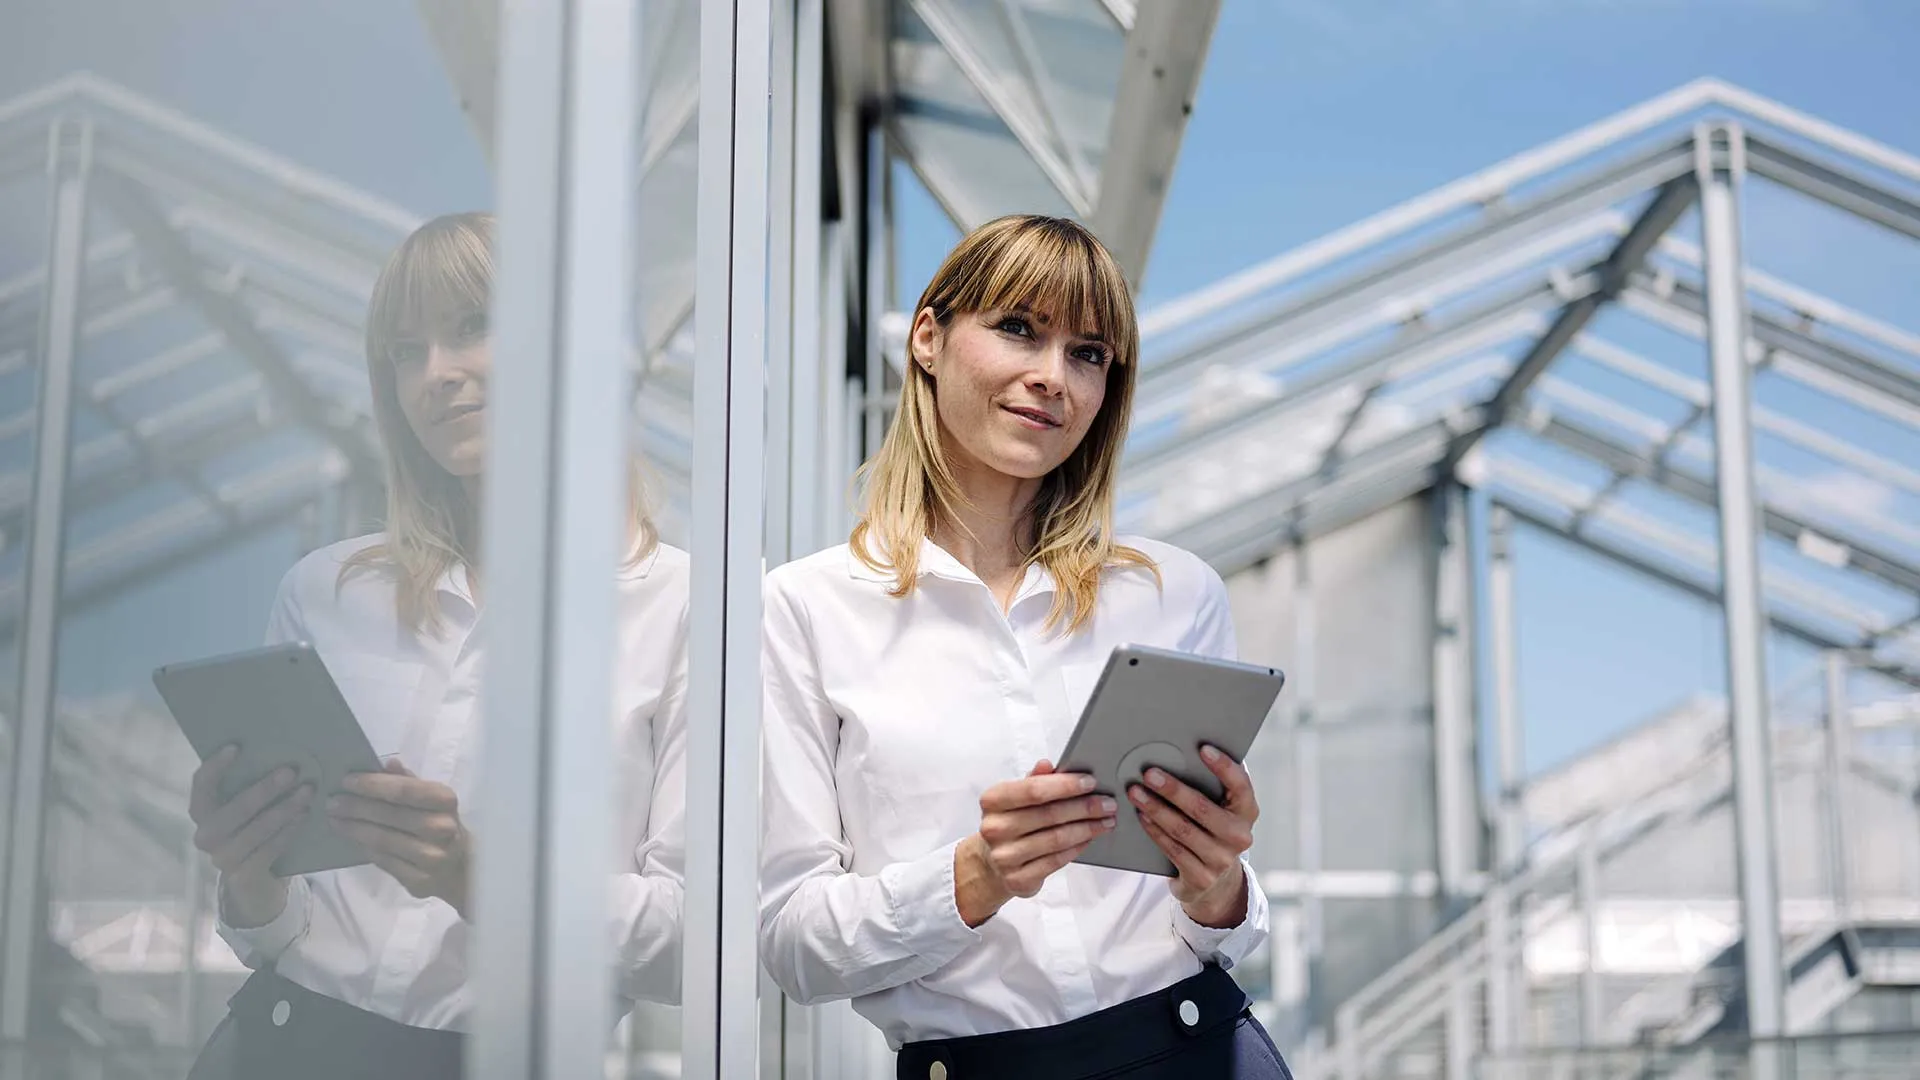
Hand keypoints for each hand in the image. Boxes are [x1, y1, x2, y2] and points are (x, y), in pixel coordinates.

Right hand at [189, 745, 313, 928]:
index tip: (236, 747)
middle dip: (264, 789)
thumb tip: (281, 751)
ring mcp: (222, 858)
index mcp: (202, 812)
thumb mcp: (250, 808)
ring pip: (255, 830)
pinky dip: (288, 831)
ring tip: (307, 792)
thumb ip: (251, 784)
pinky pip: (268, 849)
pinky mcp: (243, 876)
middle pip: (233, 809)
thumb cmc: (254, 830)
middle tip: (291, 771)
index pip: (201, 785)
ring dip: (283, 810)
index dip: (215, 766)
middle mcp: (206, 836)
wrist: (257, 882)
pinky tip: (304, 816)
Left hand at [328, 760, 471, 917]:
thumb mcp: (434, 800)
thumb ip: (410, 782)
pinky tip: (352, 839)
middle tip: (332, 802)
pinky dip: (365, 848)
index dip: (372, 785)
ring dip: (354, 829)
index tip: (346, 781)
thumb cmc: (442, 824)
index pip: (404, 790)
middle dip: (356, 807)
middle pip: (389, 815)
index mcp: (445, 801)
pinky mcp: (420, 881)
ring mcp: (431, 857)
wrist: (463, 868)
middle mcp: (441, 829)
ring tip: (334, 820)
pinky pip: (384, 861)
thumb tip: (388, 763)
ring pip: (383, 840)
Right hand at [955, 760, 1116, 927]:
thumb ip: (1033, 780)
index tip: (1091, 782)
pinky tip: (1089, 838)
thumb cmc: (1011, 822)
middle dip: (1084, 807)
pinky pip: (1056, 861)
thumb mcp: (1016, 797)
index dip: (1065, 785)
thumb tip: (1046, 764)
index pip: (1033, 789)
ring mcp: (1004, 857)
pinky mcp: (1017, 879)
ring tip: (1106, 821)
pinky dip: (1077, 847)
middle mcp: (995, 829)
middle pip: (1049, 814)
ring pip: (1056, 839)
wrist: (991, 863)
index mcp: (992, 800)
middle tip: (1108, 804)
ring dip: (1087, 828)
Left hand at [1127, 744, 1258, 928]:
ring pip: (1183, 830)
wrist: (1216, 882)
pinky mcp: (1201, 877)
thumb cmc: (1212, 829)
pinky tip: (1141, 816)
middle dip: (1173, 790)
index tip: (1202, 748)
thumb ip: (1212, 785)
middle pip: (1203, 809)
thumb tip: (1185, 749)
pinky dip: (1154, 830)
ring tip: (1136, 792)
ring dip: (1156, 809)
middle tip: (1149, 773)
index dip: (1224, 767)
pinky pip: (1173, 849)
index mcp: (1247, 812)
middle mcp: (1239, 837)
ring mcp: (1221, 860)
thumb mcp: (1221, 810)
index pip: (1241, 786)